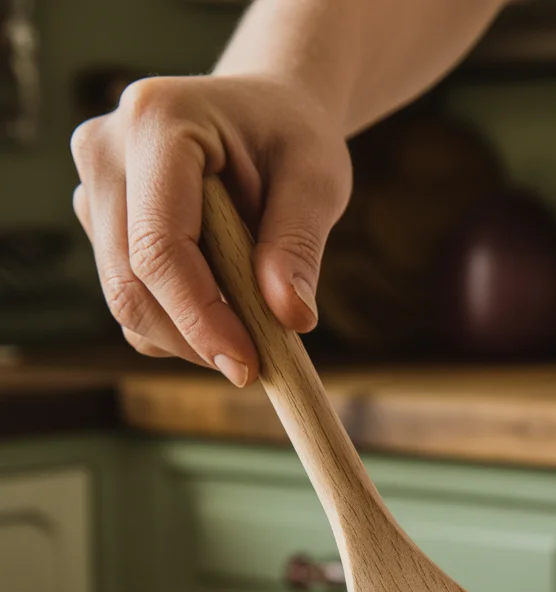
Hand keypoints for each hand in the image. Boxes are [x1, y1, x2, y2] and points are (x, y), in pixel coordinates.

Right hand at [71, 74, 350, 384]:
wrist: (263, 115)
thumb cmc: (292, 139)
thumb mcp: (317, 180)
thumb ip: (300, 245)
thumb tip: (290, 318)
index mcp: (158, 120)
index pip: (160, 245)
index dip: (199, 317)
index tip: (247, 366)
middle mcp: (106, 149)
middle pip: (129, 283)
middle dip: (192, 338)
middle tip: (254, 366)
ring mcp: (91, 186)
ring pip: (125, 300)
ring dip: (187, 334)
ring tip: (248, 320)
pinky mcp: (96, 220)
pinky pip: (130, 298)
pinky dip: (176, 322)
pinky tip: (220, 302)